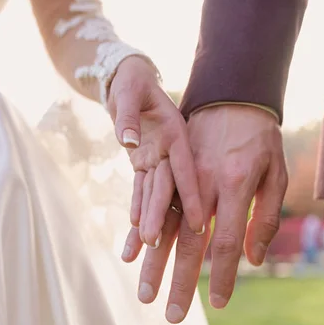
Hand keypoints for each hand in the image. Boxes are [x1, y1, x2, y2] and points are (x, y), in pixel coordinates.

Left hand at [108, 56, 203, 244]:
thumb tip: (127, 142)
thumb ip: (126, 115)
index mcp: (175, 134)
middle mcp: (169, 152)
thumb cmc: (132, 80)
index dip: (190, 196)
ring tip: (146, 246)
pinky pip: (141, 189)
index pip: (184, 169)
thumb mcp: (129, 89)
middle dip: (162, 216)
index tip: (197, 223)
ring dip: (150, 218)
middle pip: (167, 188)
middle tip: (155, 243)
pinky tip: (136, 230)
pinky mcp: (146, 164)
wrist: (131, 78)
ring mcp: (158, 159)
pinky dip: (138, 207)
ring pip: (155, 194)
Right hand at [128, 105, 287, 322]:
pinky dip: (138, 232)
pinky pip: (149, 205)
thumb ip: (265, 217)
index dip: (223, 276)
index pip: (226, 242)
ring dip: (152, 265)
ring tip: (143, 294)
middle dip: (181, 283)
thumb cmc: (260, 137)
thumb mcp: (276, 174)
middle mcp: (202, 187)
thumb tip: (253, 259)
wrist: (232, 94)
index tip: (218, 305)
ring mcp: (181, 179)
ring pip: (163, 229)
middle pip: (190, 244)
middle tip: (172, 316)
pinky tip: (129, 253)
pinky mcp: (167, 170)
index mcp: (233, 188)